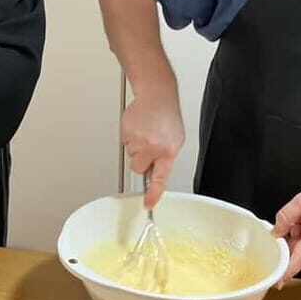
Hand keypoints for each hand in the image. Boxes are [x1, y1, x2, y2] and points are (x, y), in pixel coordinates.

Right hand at [121, 91, 184, 209]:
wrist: (157, 95)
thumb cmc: (166, 116)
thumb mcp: (175, 140)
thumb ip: (165, 157)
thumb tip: (156, 174)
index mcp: (169, 150)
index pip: (160, 179)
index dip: (153, 194)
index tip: (148, 205)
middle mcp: (155, 147)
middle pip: (139, 168)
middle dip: (141, 159)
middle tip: (148, 145)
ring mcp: (141, 140)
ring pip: (132, 155)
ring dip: (136, 146)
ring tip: (145, 132)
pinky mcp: (128, 133)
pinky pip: (125, 143)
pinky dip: (130, 136)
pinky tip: (139, 126)